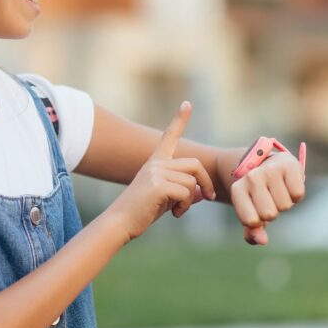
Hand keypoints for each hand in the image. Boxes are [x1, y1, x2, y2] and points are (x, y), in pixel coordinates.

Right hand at [107, 101, 216, 243]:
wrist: (120, 222)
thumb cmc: (141, 212)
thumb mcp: (166, 199)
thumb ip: (184, 192)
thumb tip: (203, 192)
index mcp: (155, 163)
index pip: (169, 137)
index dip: (179, 120)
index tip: (187, 104)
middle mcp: (156, 163)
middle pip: (194, 164)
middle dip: (205, 181)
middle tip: (207, 197)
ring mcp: (156, 173)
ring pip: (192, 182)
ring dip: (191, 199)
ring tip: (178, 210)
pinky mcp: (157, 185)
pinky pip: (186, 193)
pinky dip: (185, 205)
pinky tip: (174, 213)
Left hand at [225, 150, 305, 245]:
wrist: (268, 163)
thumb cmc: (258, 193)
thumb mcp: (251, 211)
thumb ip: (253, 231)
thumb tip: (262, 241)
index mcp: (237, 189)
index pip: (250, 221)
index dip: (257, 221)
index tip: (255, 210)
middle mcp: (251, 177)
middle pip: (270, 214)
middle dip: (273, 212)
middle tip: (269, 199)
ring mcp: (269, 170)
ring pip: (285, 206)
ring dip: (285, 203)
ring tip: (278, 190)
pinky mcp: (289, 165)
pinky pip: (298, 195)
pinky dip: (296, 195)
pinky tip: (288, 184)